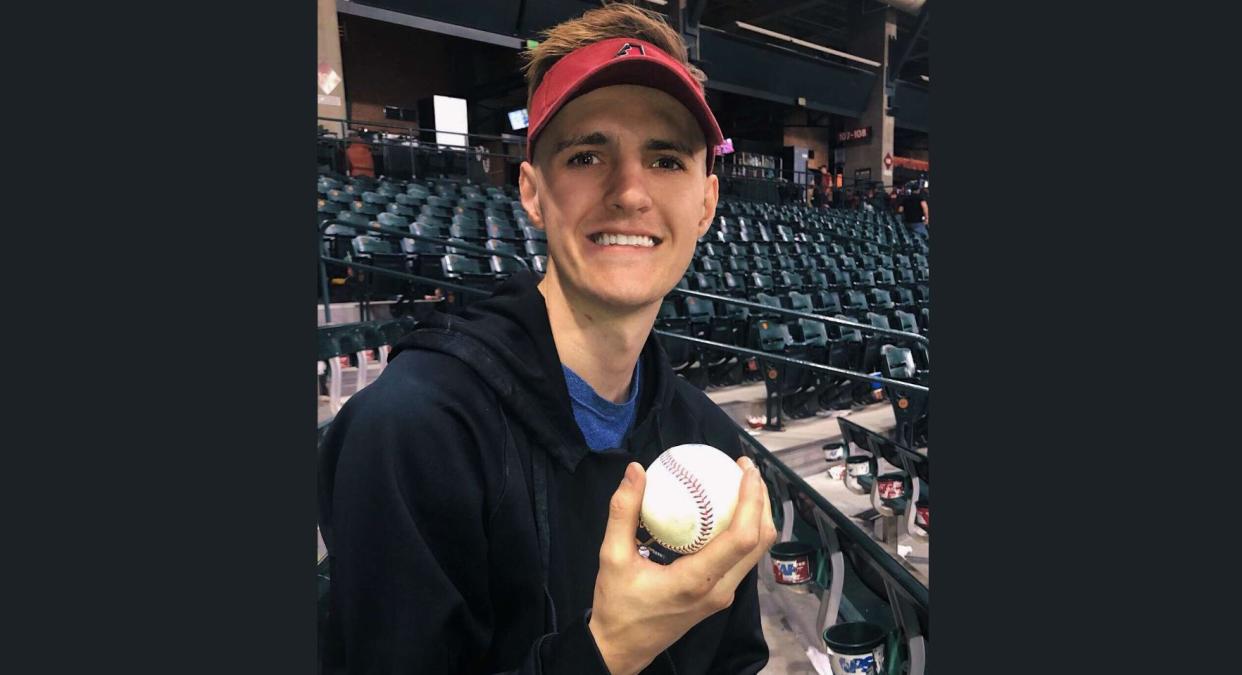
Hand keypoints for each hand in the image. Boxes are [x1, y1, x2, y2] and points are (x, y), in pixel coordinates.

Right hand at [587, 457, 777, 674]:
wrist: (622, 648)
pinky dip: (745, 530)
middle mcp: (719, 590)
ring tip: (741, 483)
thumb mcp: (611, 557)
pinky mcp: (719, 596)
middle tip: (745, 469)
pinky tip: (726, 510)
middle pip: (760, 542)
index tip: (746, 470)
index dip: (752, 500)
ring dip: (757, 515)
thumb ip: (623, 513)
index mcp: (696, 581)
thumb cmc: (617, 606)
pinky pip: (743, 559)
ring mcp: (723, 596)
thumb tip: (635, 471)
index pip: (742, 538)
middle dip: (761, 500)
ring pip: (757, 552)